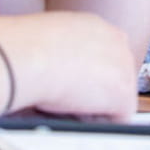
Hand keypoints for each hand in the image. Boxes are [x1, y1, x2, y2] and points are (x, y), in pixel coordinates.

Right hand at [0, 12, 137, 118]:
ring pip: (116, 95)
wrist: (27, 56)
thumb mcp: (50, 37)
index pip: (104, 54)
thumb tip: (56, 63)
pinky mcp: (122, 93)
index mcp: (96, 26)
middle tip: (69, 100)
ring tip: (66, 106)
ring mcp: (124, 66)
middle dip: (96, 89)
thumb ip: (63, 48)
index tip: (74, 83)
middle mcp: (116, 41)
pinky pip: (119, 116)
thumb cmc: (25, 46)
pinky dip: (99, 123)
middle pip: (115, 73)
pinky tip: (77, 118)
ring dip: (96, 106)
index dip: (89, 74)